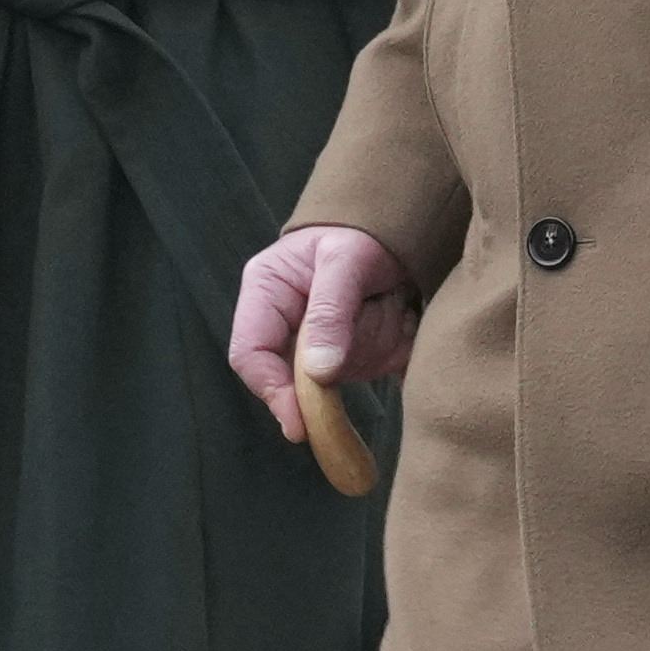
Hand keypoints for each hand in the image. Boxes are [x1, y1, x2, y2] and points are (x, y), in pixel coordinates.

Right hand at [229, 224, 425, 434]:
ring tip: (391, 298)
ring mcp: (316, 341)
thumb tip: (318, 372)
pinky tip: (400, 313)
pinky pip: (373, 366)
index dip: (272, 391)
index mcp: (266, 293)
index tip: (300, 420)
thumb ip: (330, 312)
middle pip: (302, 374)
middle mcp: (285, 322)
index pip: (249, 354)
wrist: (394, 231)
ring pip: (344, 373)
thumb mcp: (346, 260)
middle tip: (381, 307)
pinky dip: (394, 345)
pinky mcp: (349, 351)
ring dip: (377, 341)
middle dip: (347, 353)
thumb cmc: (360, 233)